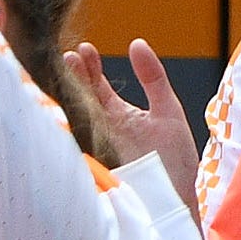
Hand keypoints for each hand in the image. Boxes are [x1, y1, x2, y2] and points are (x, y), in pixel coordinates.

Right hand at [67, 35, 201, 175]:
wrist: (178, 197)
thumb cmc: (176, 158)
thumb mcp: (167, 109)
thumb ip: (152, 77)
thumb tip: (136, 43)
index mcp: (119, 116)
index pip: (98, 87)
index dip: (89, 67)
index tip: (83, 49)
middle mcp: (103, 131)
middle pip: (82, 99)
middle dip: (74, 77)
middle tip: (68, 56)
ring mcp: (96, 148)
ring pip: (74, 118)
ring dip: (68, 96)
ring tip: (64, 73)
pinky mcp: (93, 164)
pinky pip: (74, 143)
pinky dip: (66, 126)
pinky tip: (62, 108)